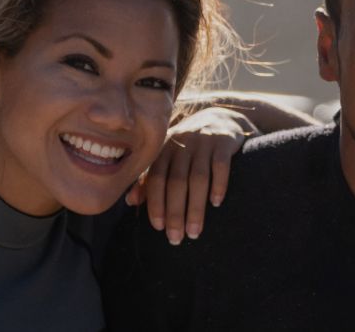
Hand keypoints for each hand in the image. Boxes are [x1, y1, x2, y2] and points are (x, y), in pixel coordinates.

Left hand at [125, 106, 253, 245]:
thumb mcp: (167, 157)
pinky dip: (218, 185)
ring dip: (195, 207)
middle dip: (175, 212)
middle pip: (177, 182)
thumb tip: (130, 201)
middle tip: (176, 238)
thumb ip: (148, 178)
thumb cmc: (189, 146)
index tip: (158, 227)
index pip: (156, 178)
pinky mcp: (225, 141)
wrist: (222, 117)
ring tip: (195, 231)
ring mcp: (204, 141)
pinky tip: (216, 203)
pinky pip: (221, 165)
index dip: (156, 203)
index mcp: (164, 148)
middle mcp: (182, 143)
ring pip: (198, 178)